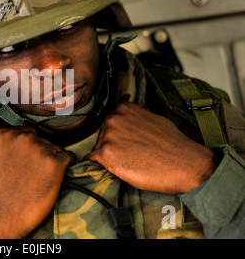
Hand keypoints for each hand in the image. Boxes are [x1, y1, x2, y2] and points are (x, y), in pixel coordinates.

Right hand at [0, 121, 74, 238]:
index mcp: (6, 136)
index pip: (26, 133)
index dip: (27, 149)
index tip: (26, 163)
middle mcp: (24, 138)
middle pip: (42, 139)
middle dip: (40, 153)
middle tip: (34, 174)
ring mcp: (40, 150)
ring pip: (55, 148)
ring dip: (52, 161)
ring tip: (42, 179)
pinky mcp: (55, 164)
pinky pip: (69, 158)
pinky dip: (66, 166)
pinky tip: (57, 178)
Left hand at [84, 102, 217, 193]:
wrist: (185, 164)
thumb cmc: (172, 144)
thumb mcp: (152, 118)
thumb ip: (135, 116)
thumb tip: (124, 117)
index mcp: (123, 109)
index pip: (109, 122)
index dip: (118, 136)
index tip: (127, 143)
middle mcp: (113, 119)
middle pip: (101, 135)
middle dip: (111, 146)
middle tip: (130, 155)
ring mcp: (108, 136)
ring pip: (98, 148)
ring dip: (108, 157)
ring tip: (129, 162)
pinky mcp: (105, 154)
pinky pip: (92, 160)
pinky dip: (99, 166)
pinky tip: (113, 168)